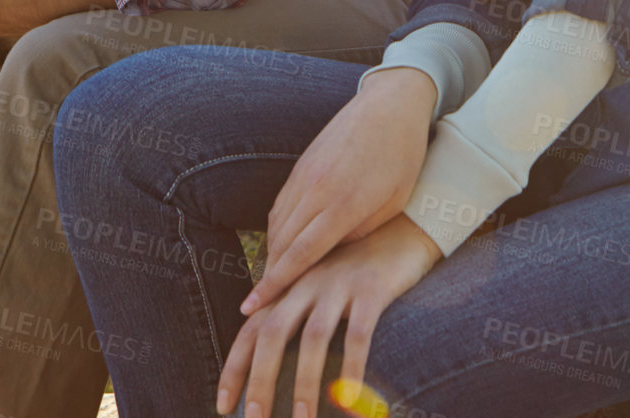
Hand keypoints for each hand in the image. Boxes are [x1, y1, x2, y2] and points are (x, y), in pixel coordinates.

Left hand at [218, 214, 442, 417]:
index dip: (234, 369)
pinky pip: (358, 334)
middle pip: (272, 334)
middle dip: (261, 381)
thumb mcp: (321, 286)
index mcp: (291, 286)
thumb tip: (271, 363)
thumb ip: (297, 314)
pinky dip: (352, 369)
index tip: (223, 407)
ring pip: (313, 337)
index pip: (252, 331)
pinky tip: (350, 398)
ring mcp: (340, 284)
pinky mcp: (373, 289)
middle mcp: (308, 283)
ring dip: (305, 382)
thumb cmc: (359, 269)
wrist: (405, 229)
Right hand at [242, 68, 435, 316]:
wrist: (390, 103)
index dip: (274, 285)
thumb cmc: (403, 155)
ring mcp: (304, 176)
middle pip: (281, 244)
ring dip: (270, 255)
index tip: (252, 307)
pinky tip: (280, 245)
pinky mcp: (301, 165)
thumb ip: (361, 231)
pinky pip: (280, 205)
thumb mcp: (394, 201)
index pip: (300, 255)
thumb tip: (333, 254)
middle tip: (256, 307)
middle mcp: (316, 191)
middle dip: (267, 277)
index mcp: (343, 204)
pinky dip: (276, 229)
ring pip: (276, 225)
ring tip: (267, 281)